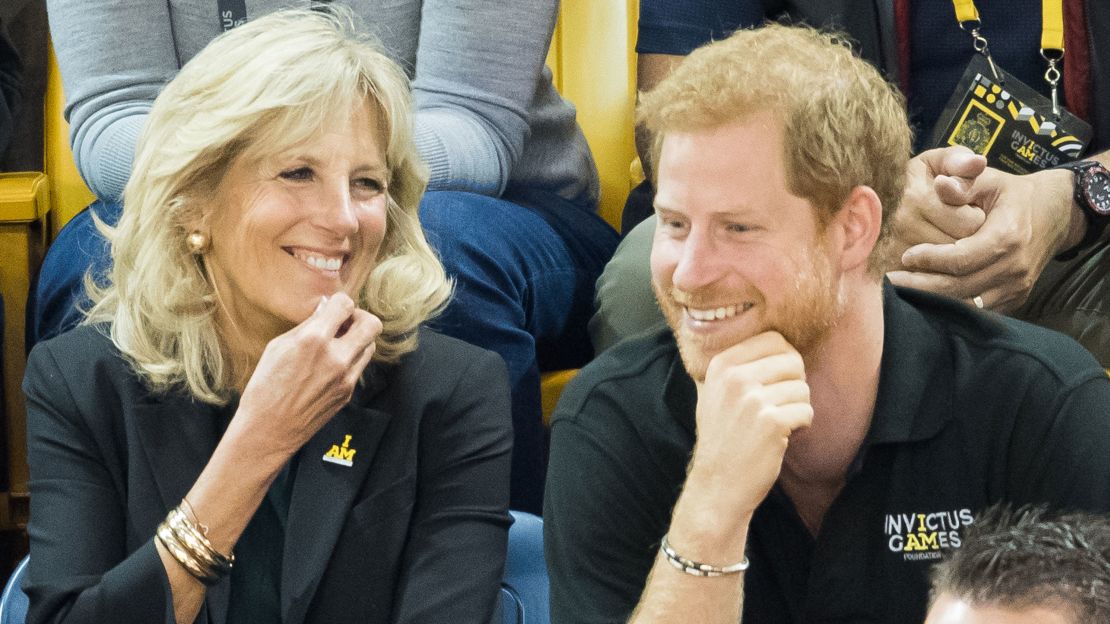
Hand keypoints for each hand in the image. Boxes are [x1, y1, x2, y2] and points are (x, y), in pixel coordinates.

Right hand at [235, 293, 382, 455]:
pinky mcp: (348, 392)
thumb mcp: (277, 347)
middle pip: (372, 324)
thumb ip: (306, 326)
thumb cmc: (265, 387)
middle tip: (344, 323)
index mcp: (314, 340)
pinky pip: (359, 366)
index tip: (332, 307)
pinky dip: (350, 359)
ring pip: (370, 346)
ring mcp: (346, 377)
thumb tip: (324, 309)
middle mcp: (336, 357)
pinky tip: (330, 365)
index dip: (339, 302)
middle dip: (359, 317)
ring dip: (358, 339)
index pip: (346, 305)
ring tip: (338, 343)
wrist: (269, 430)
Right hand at [685, 331, 812, 519]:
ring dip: (798, 408)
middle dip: (795, 384)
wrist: (717, 484)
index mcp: (721, 364)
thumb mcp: (714, 393)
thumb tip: (777, 341)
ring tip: (779, 424)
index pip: (773, 339)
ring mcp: (752, 400)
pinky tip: (783, 437)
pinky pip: (807, 411)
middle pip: (792, 360)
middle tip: (781, 405)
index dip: (785, 360)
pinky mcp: (771, 423)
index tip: (776, 383)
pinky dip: (802, 425)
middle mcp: (734, 378)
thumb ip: (737, 365)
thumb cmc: (722, 438)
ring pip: (803, 387)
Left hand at [888, 166, 1074, 311]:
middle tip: (889, 283)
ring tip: (902, 294)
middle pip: (959, 288)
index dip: (930, 259)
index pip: (961, 259)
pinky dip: (951, 308)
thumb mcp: (990, 179)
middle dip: (921, 287)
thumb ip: (964, 181)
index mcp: (1007, 238)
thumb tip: (940, 184)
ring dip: (932, 302)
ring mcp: (1016, 288)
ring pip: (967, 306)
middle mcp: (1014, 269)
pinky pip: (978, 311)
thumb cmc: (1012, 195)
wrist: (1055, 214)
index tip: (906, 254)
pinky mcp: (1014, 299)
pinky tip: (926, 300)